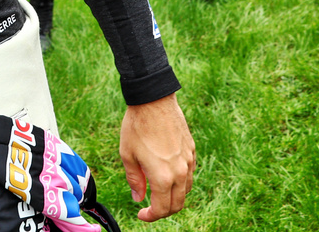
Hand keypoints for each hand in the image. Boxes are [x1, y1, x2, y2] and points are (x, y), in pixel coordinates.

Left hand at [119, 94, 195, 221]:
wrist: (153, 101)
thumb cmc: (137, 126)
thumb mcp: (127, 154)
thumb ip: (134, 179)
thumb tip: (138, 198)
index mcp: (163, 177)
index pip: (162, 208)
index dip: (151, 216)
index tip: (142, 214)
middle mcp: (180, 173)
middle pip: (177, 204)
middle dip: (164, 211)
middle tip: (150, 208)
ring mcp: (188, 162)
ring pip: (185, 190)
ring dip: (173, 196)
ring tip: (156, 191)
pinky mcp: (191, 151)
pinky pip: (189, 174)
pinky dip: (179, 182)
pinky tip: (166, 174)